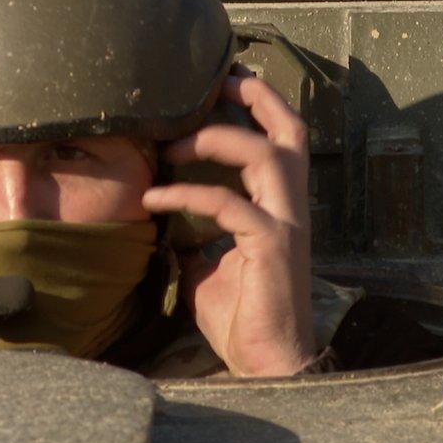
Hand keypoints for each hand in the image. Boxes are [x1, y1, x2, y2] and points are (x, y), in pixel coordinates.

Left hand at [142, 69, 315, 375]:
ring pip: (265, 155)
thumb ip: (194, 235)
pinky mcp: (271, 245)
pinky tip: (153, 201)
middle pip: (290, 130)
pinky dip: (187, 195)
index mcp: (278, 205)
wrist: (264, 361)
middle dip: (254, 97)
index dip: (257, 105)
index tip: (222, 83)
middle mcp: (290, 206)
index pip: (279, 140)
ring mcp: (285, 224)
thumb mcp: (206, 264)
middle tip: (215, 81)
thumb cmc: (240, 314)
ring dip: (215, 140)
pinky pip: (228, 204)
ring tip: (171, 147)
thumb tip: (162, 220)